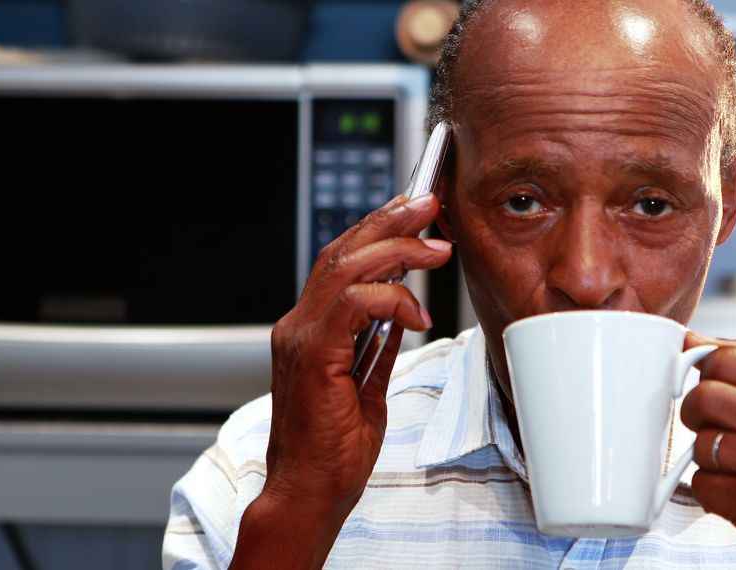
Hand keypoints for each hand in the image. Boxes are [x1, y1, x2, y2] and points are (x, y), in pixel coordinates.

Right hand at [232, 194, 451, 568]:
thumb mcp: (367, 383)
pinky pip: (352, 304)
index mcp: (310, 329)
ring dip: (397, 249)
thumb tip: (403, 312)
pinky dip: (390, 298)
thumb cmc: (333, 450)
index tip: (416, 216)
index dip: (378, 232)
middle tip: (430, 205)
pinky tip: (418, 311)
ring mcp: (300, 337)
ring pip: (346, 267)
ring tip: (436, 247)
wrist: (308, 492)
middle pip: (343, 251)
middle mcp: (299, 325)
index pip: (342, 262)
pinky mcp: (312, 354)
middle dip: (390, 222)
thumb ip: (378, 343)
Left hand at [680, 332, 735, 568]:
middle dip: (697, 413)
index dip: (705, 373)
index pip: (726, 357)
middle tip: (716, 428)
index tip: (703, 384)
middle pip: (704, 395)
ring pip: (699, 439)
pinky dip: (712, 490)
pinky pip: (701, 481)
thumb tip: (693, 341)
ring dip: (707, 455)